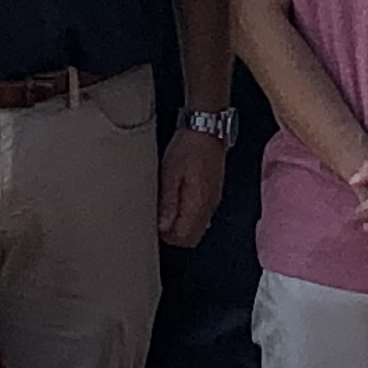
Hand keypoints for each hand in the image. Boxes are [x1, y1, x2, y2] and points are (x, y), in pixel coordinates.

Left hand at [158, 125, 224, 247]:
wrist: (207, 129)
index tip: (154, 225)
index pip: (183, 238)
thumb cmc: (188, 148)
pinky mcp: (213, 193)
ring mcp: (213, 200)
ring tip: (166, 207)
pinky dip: (189, 215)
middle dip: (174, 234)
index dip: (166, 236)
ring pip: (197, 227)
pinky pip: (202, 215)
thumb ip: (167, 203)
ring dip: (181, 225)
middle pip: (192, 237)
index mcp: (198, 205)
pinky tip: (178, 200)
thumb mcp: (170, 174)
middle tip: (158, 219)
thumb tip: (162, 226)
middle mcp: (209, 207)